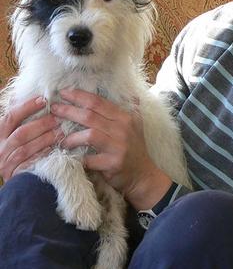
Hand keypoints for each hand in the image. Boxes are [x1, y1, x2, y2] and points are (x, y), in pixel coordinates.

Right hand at [0, 97, 59, 180]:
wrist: (17, 181)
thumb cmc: (16, 149)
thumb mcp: (13, 132)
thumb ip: (17, 117)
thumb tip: (20, 95)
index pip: (11, 117)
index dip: (27, 107)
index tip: (43, 100)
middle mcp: (0, 148)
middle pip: (21, 133)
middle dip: (41, 124)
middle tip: (58, 118)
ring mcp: (6, 163)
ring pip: (26, 149)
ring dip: (45, 139)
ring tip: (61, 132)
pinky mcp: (15, 174)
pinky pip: (30, 164)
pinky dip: (42, 155)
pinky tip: (54, 149)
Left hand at [51, 89, 172, 209]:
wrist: (143, 175)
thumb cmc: (135, 148)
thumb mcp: (136, 125)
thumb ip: (131, 108)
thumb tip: (129, 93)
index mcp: (125, 117)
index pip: (99, 102)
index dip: (79, 96)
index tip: (63, 93)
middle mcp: (123, 129)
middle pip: (90, 116)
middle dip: (68, 111)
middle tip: (53, 109)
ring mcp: (119, 146)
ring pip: (89, 135)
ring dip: (71, 137)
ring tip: (60, 139)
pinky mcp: (113, 163)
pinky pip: (89, 158)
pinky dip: (78, 157)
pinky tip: (71, 157)